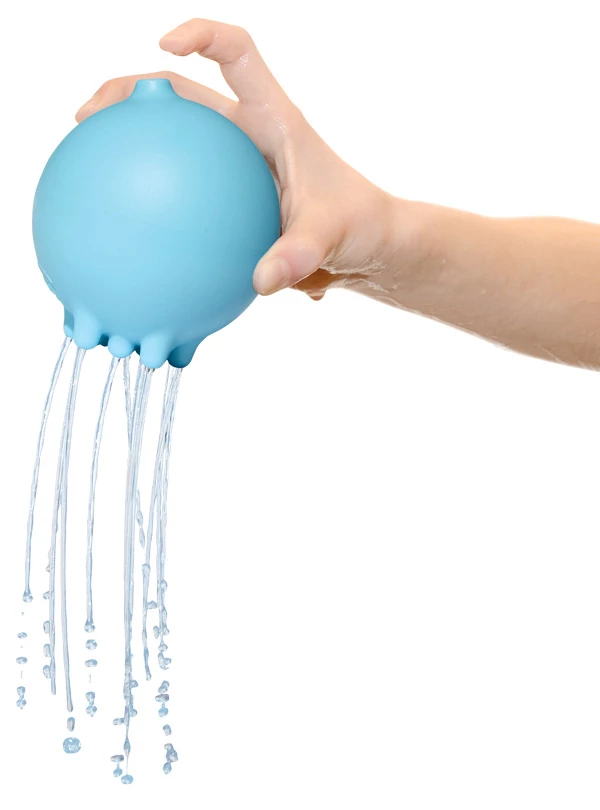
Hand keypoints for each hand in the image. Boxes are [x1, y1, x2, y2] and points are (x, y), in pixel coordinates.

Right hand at [75, 19, 402, 298]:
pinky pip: (183, 197)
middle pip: (182, 93)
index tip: (165, 45)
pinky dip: (155, 207)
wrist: (367, 250)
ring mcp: (235, 167)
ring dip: (131, 146)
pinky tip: (127, 238)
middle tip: (87, 120)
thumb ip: (299, 256)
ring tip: (86, 169)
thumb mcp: (331, 238)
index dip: (202, 35)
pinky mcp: (229, 201)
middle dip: (131, 94)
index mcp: (275, 120)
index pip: (238, 54)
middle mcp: (250, 134)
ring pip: (174, 143)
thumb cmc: (358, 226)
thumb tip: (262, 283)